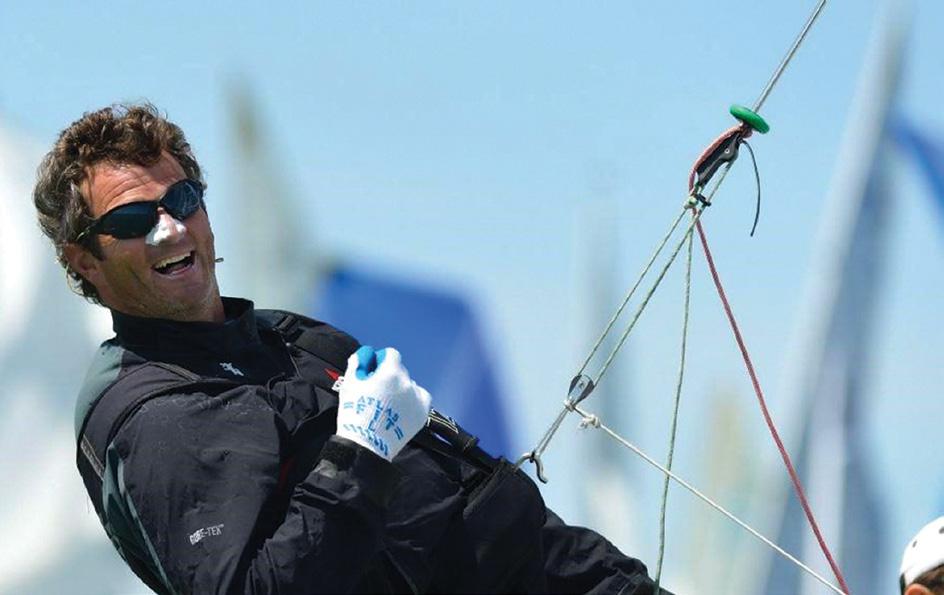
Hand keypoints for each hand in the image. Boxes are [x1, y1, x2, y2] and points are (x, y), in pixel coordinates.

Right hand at [335, 346, 431, 460]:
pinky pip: (420, 398)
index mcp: (391, 372)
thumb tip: (365, 354)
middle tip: (378, 391)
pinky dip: (412, 400)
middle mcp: (408, 382)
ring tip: (388, 404)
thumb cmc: (355, 413)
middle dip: (389, 376)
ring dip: (401, 389)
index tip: (373, 371)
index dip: (381, 360)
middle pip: (400, 370)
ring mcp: (417, 398)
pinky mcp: (422, 413)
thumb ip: (358, 363)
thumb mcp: (350, 383)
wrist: (367, 444)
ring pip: (409, 385)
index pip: (391, 354)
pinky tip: (400, 407)